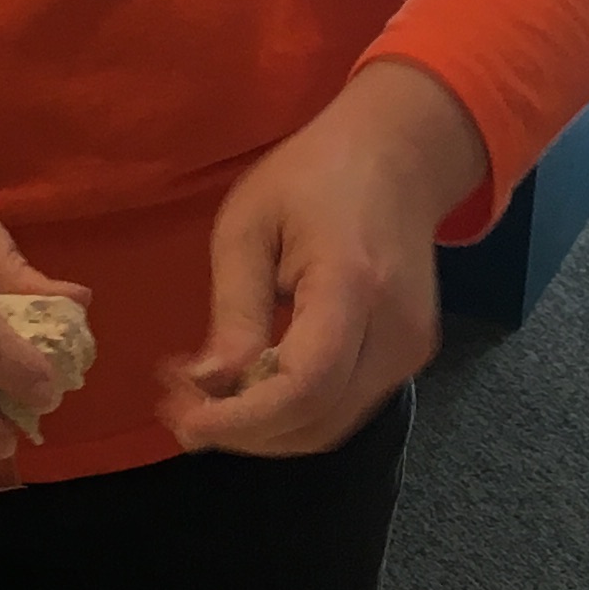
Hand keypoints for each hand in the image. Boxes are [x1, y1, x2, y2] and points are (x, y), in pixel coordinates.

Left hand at [162, 61, 487, 458]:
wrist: (398, 156)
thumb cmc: (313, 176)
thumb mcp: (249, 225)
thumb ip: (234, 310)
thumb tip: (209, 387)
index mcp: (352, 285)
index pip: (303, 387)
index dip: (240, 421)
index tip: (181, 422)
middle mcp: (394, 332)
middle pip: (315, 424)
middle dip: (241, 432)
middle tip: (178, 407)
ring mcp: (410, 351)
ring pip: (329, 429)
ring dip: (263, 431)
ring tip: (207, 400)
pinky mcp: (408, 359)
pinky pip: (342, 410)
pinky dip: (291, 415)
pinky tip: (252, 387)